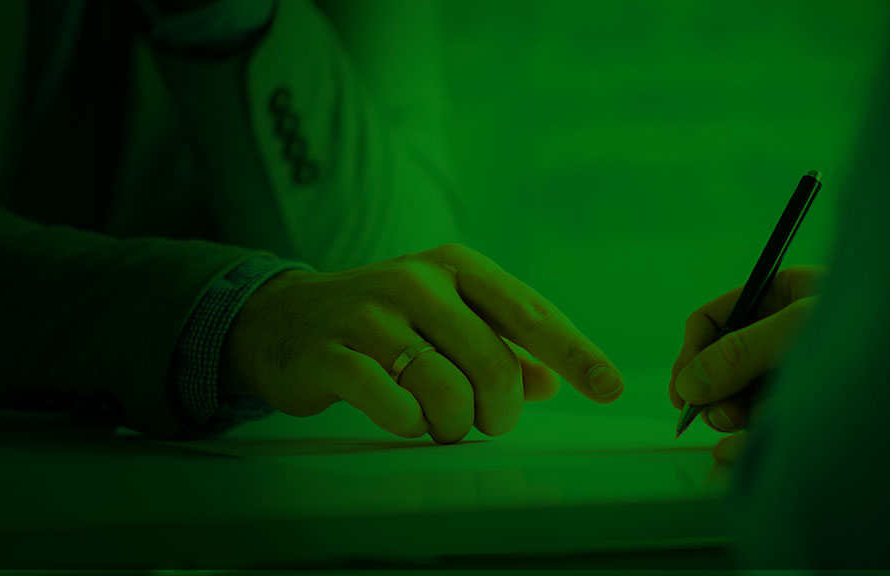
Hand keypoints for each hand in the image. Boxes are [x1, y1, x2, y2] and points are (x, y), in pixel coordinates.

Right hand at [225, 244, 624, 442]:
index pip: (529, 311)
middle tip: (488, 424)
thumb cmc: (381, 320)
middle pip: (493, 364)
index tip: (610, 387)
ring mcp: (371, 315)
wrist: (279, 318)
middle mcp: (417, 281)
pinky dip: (408, 424)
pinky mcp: (332, 353)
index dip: (574, 352)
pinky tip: (402, 418)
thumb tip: (551, 381)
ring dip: (453, 424)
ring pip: (446, 389)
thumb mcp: (445, 316)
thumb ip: (500, 344)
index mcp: (455, 266)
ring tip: (440, 424)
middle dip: (501, 411)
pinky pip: (392, 404)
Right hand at [670, 266, 824, 463]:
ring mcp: (795, 374)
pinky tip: (752, 451)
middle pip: (719, 364)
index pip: (714, 319)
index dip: (691, 352)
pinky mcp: (807, 412)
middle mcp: (783, 334)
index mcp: (780, 296)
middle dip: (713, 392)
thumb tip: (690, 382)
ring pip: (739, 401)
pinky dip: (752, 442)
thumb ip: (742, 352)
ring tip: (745, 432)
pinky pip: (764, 428)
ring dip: (734, 420)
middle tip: (721, 416)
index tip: (682, 390)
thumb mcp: (801, 327)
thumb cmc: (882, 327)